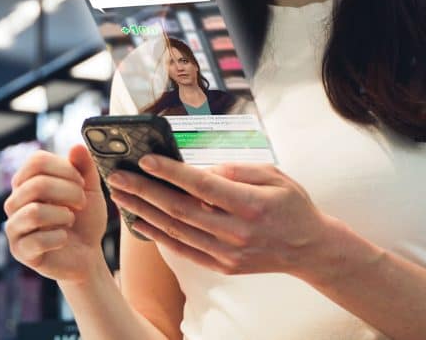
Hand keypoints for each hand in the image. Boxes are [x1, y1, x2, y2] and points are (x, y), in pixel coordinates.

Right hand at [3, 145, 108, 283]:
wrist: (87, 255)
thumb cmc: (85, 219)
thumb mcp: (90, 190)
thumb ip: (85, 168)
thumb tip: (77, 146)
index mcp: (27, 182)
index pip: (36, 162)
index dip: (64, 169)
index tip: (81, 182)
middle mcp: (14, 202)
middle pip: (36, 185)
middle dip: (68, 193)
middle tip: (82, 203)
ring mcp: (14, 227)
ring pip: (35, 212)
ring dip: (63, 216)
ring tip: (70, 220)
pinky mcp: (20, 251)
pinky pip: (37, 240)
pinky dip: (59, 238)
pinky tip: (64, 239)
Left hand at [106, 156, 334, 277]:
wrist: (309, 249)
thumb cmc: (291, 205)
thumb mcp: (274, 175)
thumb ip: (237, 170)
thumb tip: (202, 169)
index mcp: (250, 205)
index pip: (201, 185)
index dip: (170, 172)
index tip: (144, 158)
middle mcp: (236, 232)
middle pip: (180, 209)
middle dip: (144, 191)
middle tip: (117, 177)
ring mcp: (227, 253)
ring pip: (176, 231)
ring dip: (144, 212)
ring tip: (121, 196)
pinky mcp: (221, 266)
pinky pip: (183, 250)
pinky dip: (158, 236)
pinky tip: (140, 221)